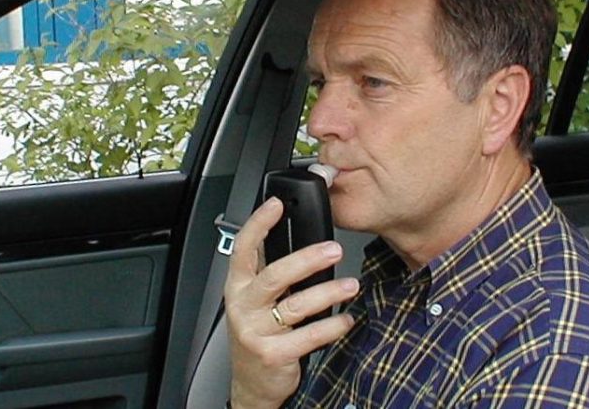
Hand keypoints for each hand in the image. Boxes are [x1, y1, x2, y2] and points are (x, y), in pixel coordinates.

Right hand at [225, 197, 358, 408]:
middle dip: (306, 259)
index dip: (258, 224)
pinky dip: (332, 327)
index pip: (243, 248)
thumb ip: (267, 271)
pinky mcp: (273, 354)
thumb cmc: (257, 334)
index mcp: (238, 286)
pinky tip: (347, 320)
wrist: (251, 384)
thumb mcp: (253, 300)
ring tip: (351, 286)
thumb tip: (294, 237)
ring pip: (295, 306)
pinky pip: (308, 337)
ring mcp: (255, 332)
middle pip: (274, 276)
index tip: (277, 204)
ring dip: (328, 293)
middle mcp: (243, 306)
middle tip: (334, 249)